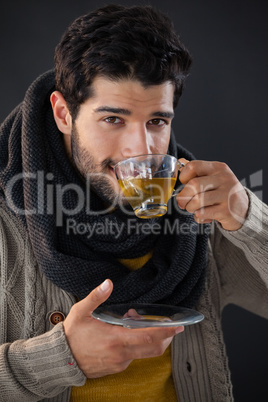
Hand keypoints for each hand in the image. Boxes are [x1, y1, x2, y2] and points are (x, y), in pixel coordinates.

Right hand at [63, 279, 183, 377]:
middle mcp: (121, 354)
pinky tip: (128, 332)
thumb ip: (96, 296)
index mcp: (115, 340)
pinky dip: (138, 344)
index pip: (148, 337)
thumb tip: (109, 283)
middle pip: (154, 349)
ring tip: (138, 322)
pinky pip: (134, 356)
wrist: (60, 359)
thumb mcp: (81, 311)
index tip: (179, 326)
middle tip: (171, 325)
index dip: (166, 332)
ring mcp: (120, 363)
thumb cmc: (72, 334)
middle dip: (166, 337)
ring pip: (145, 352)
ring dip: (150, 338)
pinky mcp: (117, 367)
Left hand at [177, 159, 248, 230]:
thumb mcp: (213, 177)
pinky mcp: (226, 211)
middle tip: (182, 202)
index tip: (184, 184)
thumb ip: (197, 171)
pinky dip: (198, 216)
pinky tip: (202, 216)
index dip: (183, 177)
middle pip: (193, 185)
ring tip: (192, 209)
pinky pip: (203, 213)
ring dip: (189, 207)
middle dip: (183, 196)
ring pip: (197, 200)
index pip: (193, 166)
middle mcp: (224, 179)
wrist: (244, 209)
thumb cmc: (223, 192)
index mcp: (218, 168)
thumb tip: (178, 164)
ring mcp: (226, 195)